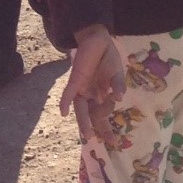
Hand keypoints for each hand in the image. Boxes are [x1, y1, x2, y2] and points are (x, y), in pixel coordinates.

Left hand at [60, 25, 124, 143]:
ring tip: (87, 134)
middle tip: (103, 140)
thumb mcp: (117, 73)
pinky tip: (64, 112)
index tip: (114, 142)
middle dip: (97, 128)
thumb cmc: (108, 58)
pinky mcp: (75, 79)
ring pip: (81, 108)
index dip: (107, 129)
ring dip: (83, 121)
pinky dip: (66, 101)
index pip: (103, 115)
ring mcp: (82, 88)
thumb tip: (119, 98)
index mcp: (102, 96)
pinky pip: (69, 92)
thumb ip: (117, 85)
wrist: (98, 40)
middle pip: (92, 115)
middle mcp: (91, 95)